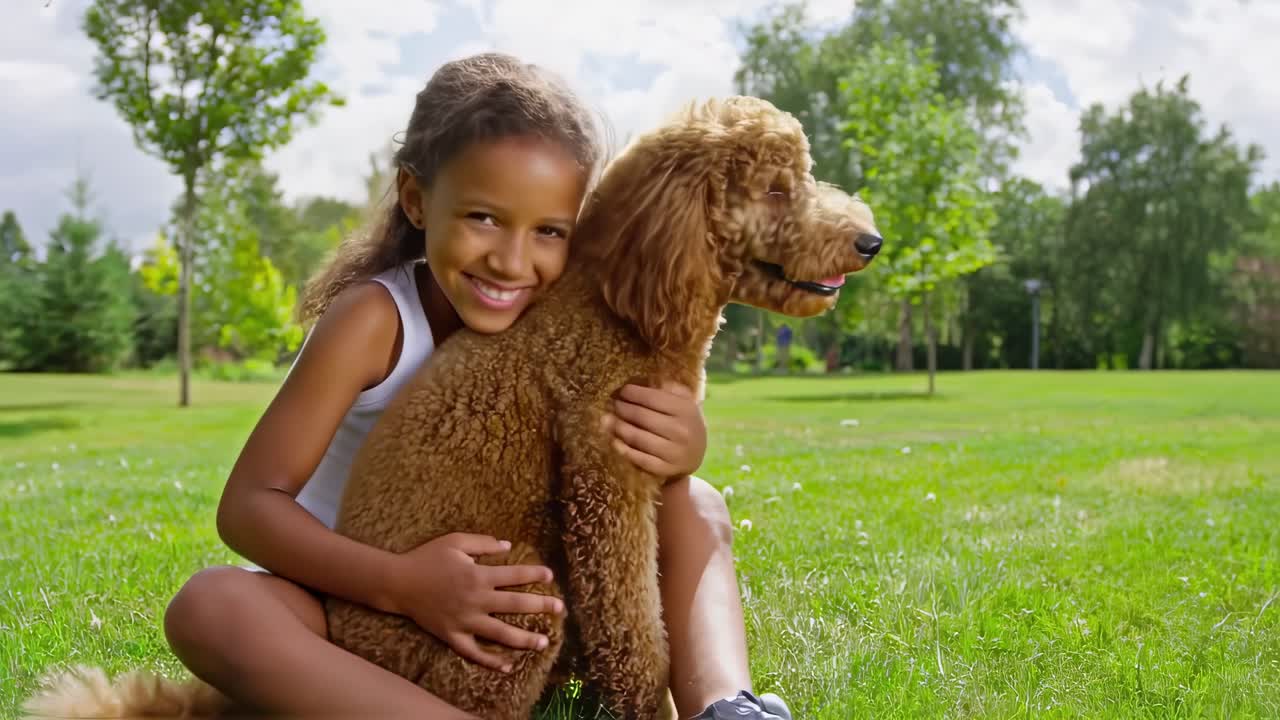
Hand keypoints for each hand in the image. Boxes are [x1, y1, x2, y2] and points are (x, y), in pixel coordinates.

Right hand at [387, 533, 563, 671]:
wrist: (397, 582)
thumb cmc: (427, 558)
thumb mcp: (455, 541)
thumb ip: (483, 543)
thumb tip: (508, 546)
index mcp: (477, 575)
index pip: (513, 575)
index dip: (534, 574)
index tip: (550, 575)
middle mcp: (475, 600)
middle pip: (514, 604)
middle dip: (540, 605)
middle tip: (560, 608)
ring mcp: (464, 621)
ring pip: (500, 633)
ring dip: (524, 638)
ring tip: (544, 642)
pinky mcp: (452, 636)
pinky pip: (474, 653)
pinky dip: (491, 661)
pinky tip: (508, 667)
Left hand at [605, 381, 706, 479]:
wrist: (695, 455)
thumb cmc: (684, 422)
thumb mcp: (684, 402)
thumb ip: (670, 389)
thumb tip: (646, 380)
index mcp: (686, 410)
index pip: (653, 398)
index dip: (633, 393)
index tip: (622, 391)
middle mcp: (681, 431)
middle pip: (642, 416)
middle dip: (623, 408)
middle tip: (614, 404)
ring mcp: (673, 452)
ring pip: (638, 438)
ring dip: (618, 428)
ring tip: (608, 420)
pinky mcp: (665, 469)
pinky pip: (639, 458)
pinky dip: (624, 449)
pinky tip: (614, 441)